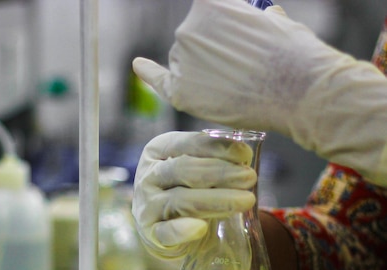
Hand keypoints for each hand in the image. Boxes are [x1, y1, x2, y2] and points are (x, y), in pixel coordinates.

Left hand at [132, 0, 386, 185]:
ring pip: (186, 61)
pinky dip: (148, 72)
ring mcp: (182, 60)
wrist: (300, 91)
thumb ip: (248, 18)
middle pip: (194, 38)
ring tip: (238, 84)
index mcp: (210, 4)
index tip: (226, 42)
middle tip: (246, 67)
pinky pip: (158, 80)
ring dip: (204, 70)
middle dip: (213, 49)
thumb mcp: (273, 19)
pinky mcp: (180, 92)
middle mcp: (188, 28)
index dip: (220, 27)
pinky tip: (138, 64)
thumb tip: (249, 18)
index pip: (206, 12)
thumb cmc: (294, 54)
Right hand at [132, 131, 255, 258]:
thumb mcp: (198, 171)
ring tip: (246, 201)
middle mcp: (147, 176)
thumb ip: (216, 161)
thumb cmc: (189, 192)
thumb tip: (246, 157)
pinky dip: (181, 230)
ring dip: (215, 200)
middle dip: (220, 172)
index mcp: (157, 151)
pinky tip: (200, 228)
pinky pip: (164, 232)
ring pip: (179, 200)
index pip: (187, 144)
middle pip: (183, 169)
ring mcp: (146, 206)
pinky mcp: (150, 234)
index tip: (246, 155)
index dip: (218, 147)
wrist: (170, 232)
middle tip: (250, 177)